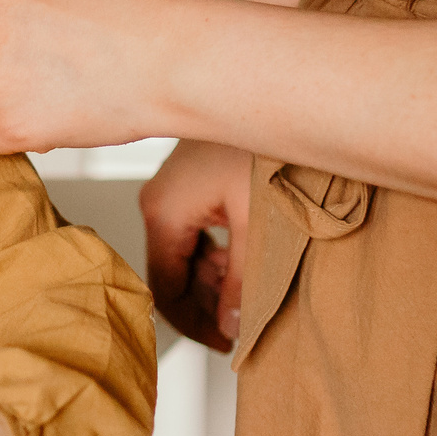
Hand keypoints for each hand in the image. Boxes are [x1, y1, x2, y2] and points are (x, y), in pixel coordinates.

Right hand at [140, 139, 254, 351]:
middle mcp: (159, 199)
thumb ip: (240, 284)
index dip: (193, 324)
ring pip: (185, 253)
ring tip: (248, 295)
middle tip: (240, 328)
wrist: (278, 91)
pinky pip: (195, 230)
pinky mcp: (191, 180)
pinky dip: (218, 252)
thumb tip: (230, 326)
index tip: (223, 344)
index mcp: (163, 211)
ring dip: (215, 278)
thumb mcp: (257, 227)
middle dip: (207, 303)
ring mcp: (173, 188)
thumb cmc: (266, 146)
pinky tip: (246, 261)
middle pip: (172, 272)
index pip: (163, 288)